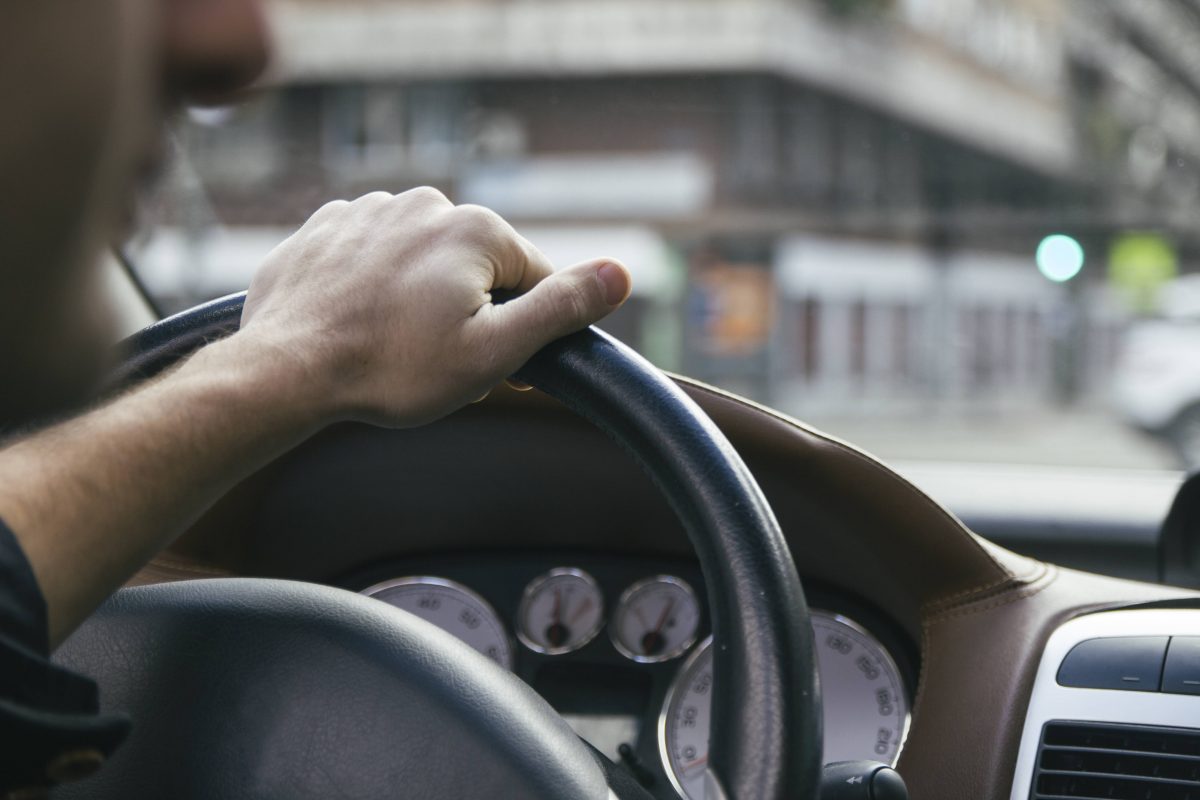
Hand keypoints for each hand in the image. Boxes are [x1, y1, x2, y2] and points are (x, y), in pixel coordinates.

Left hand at [238, 187, 630, 426]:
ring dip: (418, 296)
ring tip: (390, 344)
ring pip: (422, 259)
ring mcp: (367, 210)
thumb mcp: (493, 351)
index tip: (491, 363)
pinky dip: (373, 285)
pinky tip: (358, 321)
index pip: (531, 277)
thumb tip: (620, 273)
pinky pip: (371, 254)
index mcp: (475, 229)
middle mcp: (424, 202)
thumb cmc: (391, 370)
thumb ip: (560, 308)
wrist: (285, 372)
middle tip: (434, 360)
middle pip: (475, 266)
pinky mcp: (324, 226)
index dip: (520, 328)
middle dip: (467, 310)